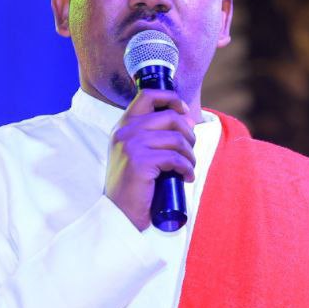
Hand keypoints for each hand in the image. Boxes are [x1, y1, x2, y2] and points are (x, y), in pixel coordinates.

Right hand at [104, 89, 195, 230]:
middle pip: (169, 117)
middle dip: (188, 133)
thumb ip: (151, 135)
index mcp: (123, 126)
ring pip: (176, 139)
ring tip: (189, 167)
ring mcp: (131, 145)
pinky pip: (176, 159)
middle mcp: (125, 131)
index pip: (147, 95)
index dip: (171, 98)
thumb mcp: (136, 153)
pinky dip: (187, 168)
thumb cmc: (133, 185)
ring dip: (190, 154)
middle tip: (190, 150)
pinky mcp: (140, 162)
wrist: (118, 212)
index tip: (183, 112)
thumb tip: (186, 121)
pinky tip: (187, 177)